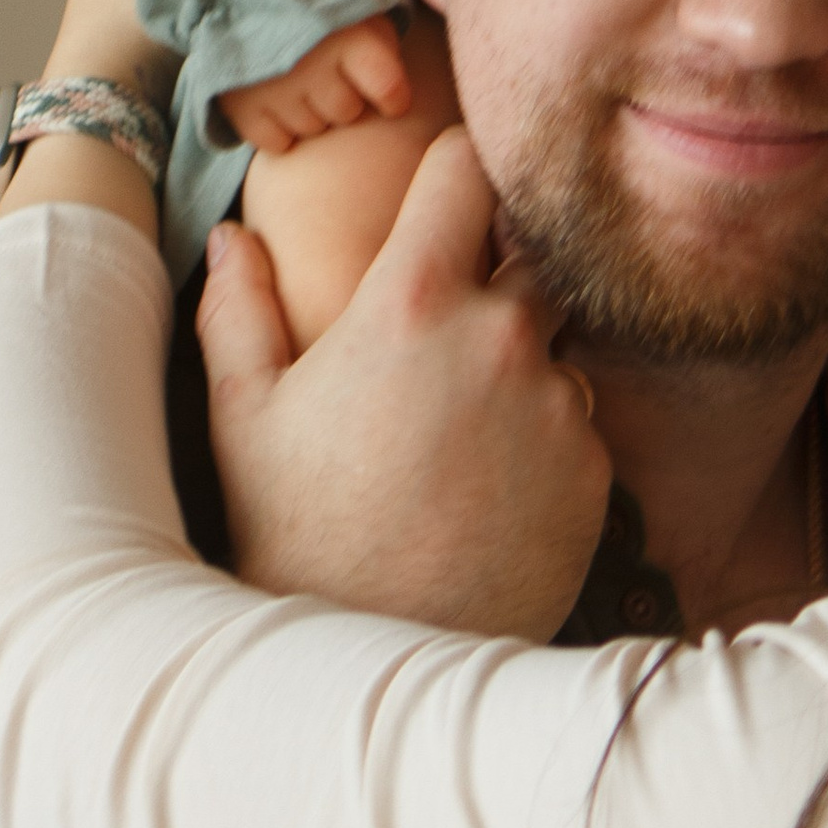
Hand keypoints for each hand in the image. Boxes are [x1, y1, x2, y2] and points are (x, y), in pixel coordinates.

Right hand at [198, 131, 609, 637]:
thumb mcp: (244, 414)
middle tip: (443, 332)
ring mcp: (558, 404)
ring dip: (519, 366)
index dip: (456, 170)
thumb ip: (239, 307)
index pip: (467, 168)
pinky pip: (577, 424)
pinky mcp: (596, 471)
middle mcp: (503, 337)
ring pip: (555, 347)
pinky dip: (541, 439)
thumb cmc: (292, 529)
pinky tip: (485, 488)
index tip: (445, 189)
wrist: (367, 659)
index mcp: (414, 301)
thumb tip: (231, 235)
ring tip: (453, 435)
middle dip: (496, 275)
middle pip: (530, 254)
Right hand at [222, 15, 413, 156]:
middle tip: (324, 71)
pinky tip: (273, 99)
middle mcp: (315, 65)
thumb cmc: (313, 0)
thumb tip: (401, 88)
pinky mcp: (243, 107)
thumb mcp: (358, 6)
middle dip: (341, 97)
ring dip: (308, 111)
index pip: (390, 91)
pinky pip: (277, 142)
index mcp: (351, 36)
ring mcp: (276, 89)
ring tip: (295, 80)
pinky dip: (277, 128)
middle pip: (347, 112)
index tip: (386, 94)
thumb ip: (382, 42)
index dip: (391, 96)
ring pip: (311, 128)